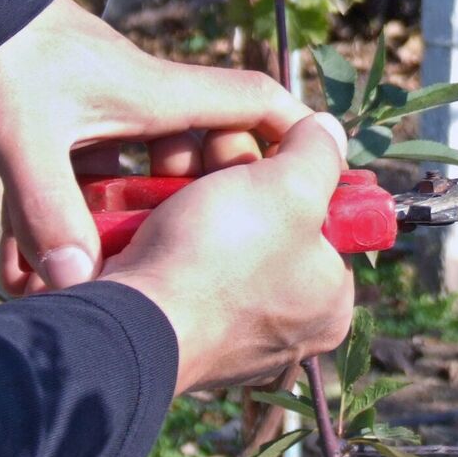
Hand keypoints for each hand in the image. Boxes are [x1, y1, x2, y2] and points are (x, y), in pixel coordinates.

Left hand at [0, 0, 311, 291]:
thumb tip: (80, 284)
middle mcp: (139, 105)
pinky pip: (77, 186)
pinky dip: (61, 225)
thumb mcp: (22, 136)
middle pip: (198, 159)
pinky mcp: (61, 129)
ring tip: (102, 280)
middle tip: (188, 259)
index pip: (251, 102)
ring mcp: (100, 117)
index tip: (317, 178)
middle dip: (195, 211)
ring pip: (135, 180)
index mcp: (155, 94)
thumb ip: (49, 210)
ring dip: (121, 228)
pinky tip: (29, 274)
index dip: (292, 134)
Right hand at [101, 114, 355, 392]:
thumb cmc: (222, 258)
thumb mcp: (291, 187)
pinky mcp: (175, 319)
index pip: (325, 218)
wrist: (129, 319)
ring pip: (218, 231)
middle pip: (268, 219)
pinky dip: (165, 221)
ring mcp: (225, 326)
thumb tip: (328, 131)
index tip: (268, 139)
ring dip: (194, 187)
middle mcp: (285, 322)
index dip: (296, 169)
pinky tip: (150, 194)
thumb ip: (319, 153)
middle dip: (238, 172)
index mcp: (327, 301)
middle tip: (213, 142)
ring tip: (173, 160)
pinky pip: (179, 256)